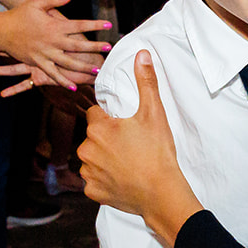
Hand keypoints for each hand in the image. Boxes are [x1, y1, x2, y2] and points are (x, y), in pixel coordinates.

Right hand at [0, 0, 111, 88]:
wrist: (0, 31)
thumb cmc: (18, 15)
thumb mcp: (36, 3)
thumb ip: (54, 1)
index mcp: (54, 26)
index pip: (79, 25)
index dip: (95, 25)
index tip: (108, 25)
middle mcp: (52, 41)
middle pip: (78, 45)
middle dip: (94, 47)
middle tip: (108, 49)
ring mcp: (45, 54)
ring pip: (68, 63)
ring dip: (83, 67)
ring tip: (96, 72)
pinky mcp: (38, 63)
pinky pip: (52, 74)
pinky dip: (62, 81)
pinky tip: (73, 87)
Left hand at [79, 51, 200, 244]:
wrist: (161, 193)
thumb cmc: (157, 152)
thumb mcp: (154, 113)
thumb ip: (146, 82)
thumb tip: (142, 54)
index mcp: (98, 128)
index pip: (95, 115)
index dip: (110, 119)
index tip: (125, 126)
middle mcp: (87, 149)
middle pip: (93, 137)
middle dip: (107, 140)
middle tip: (131, 146)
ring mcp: (88, 172)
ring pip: (92, 159)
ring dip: (104, 160)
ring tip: (128, 163)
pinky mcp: (92, 191)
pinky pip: (94, 181)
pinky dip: (105, 180)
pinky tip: (122, 179)